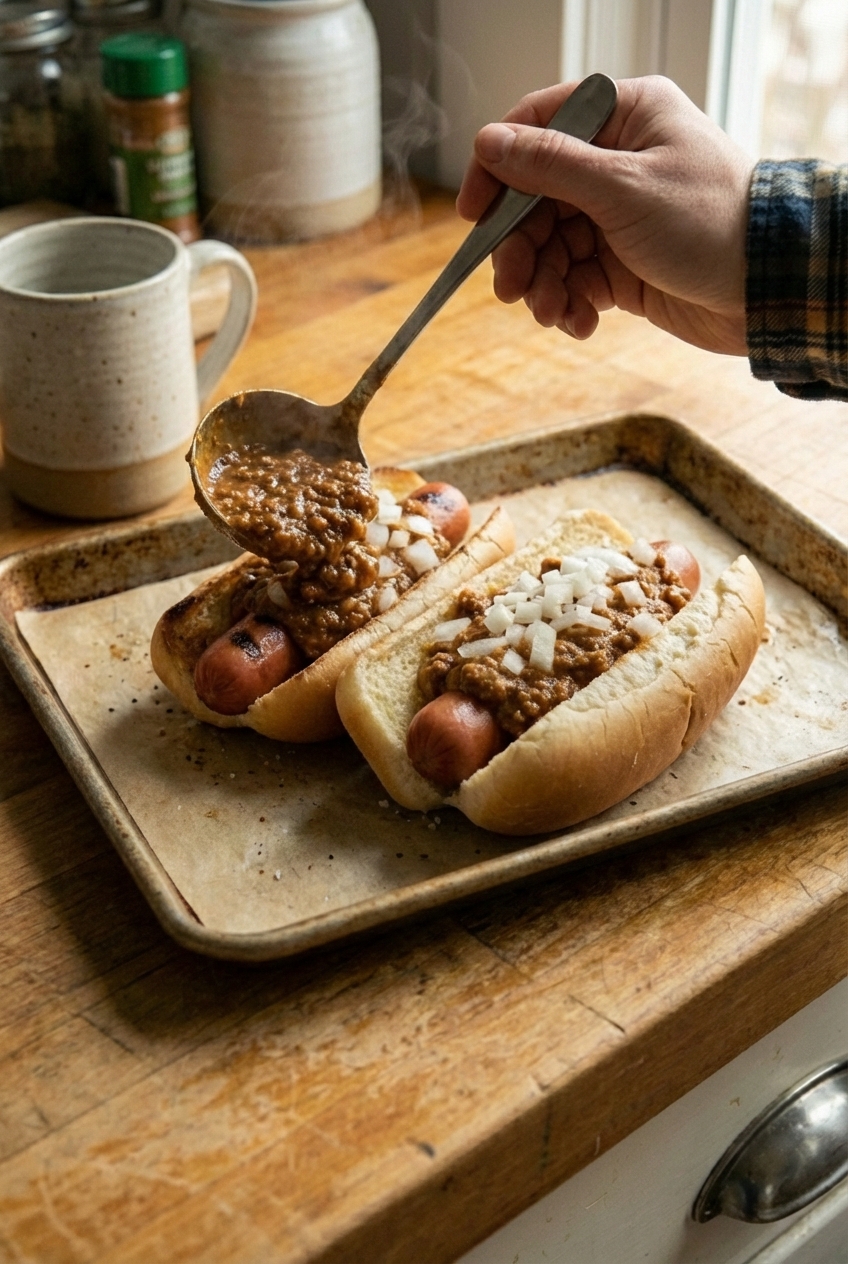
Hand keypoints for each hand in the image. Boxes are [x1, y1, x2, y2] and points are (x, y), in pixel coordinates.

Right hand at [456, 76, 754, 354]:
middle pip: (536, 200)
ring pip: (552, 246)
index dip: (499, 170)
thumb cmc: (709, 223)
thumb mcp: (622, 188)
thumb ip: (550, 166)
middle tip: (512, 289)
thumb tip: (488, 142)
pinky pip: (576, 280)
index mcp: (624, 118)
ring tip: (552, 313)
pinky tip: (579, 323)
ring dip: (544, 284)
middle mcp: (618, 162)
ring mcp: (619, 215)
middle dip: (521, 249)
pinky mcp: (624, 264)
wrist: (767, 289)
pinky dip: (570, 303)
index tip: (474, 215)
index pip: (539, 127)